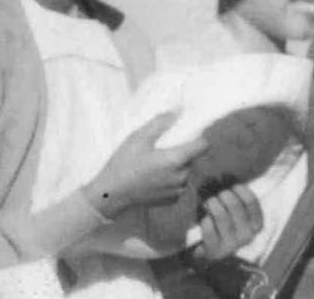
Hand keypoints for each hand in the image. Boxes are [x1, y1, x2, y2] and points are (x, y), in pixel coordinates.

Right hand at [82, 112, 208, 218]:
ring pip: (185, 171)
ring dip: (177, 166)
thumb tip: (177, 112)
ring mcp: (177, 190)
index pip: (203, 145)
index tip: (186, 135)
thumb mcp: (138, 138)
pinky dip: (171, 179)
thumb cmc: (123, 166)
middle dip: (182, 152)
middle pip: (193, 158)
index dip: (197, 137)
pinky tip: (154, 177)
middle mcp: (181, 177)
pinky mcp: (172, 200)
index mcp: (176, 160)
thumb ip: (160, 123)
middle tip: (162, 149)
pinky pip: (178, 184)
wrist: (110, 195)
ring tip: (155, 165)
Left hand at [195, 185, 264, 261]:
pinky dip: (205, 220)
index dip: (240, 190)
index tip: (233, 186)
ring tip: (209, 202)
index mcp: (256, 225)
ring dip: (212, 204)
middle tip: (218, 194)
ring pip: (220, 215)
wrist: (214, 255)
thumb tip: (228, 177)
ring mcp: (231, 244)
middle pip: (234, 206)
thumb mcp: (239, 216)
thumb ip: (239, 200)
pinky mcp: (215, 250)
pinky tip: (205, 219)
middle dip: (224, 195)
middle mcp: (246, 235)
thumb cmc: (227, 228)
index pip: (251, 202)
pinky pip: (208, 228)